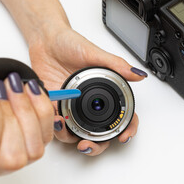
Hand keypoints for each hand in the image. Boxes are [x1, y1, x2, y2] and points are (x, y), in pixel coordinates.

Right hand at [0, 54, 54, 182]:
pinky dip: (42, 108)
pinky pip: (47, 134)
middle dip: (10, 116)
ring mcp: (14, 156)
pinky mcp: (33, 142)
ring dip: (26, 111)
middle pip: (10, 158)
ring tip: (13, 85)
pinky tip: (28, 89)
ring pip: (32, 151)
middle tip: (0, 87)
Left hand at [29, 28, 146, 155]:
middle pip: (98, 132)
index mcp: (101, 92)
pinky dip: (54, 126)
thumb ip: (116, 64)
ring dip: (71, 137)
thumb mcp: (94, 52)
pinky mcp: (52, 105)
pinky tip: (55, 120)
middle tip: (89, 145)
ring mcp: (69, 105)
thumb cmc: (69, 43)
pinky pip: (54, 123)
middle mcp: (86, 102)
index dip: (126, 127)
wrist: (45, 39)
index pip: (120, 114)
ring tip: (66, 128)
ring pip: (75, 132)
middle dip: (96, 145)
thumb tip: (138, 74)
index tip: (124, 135)